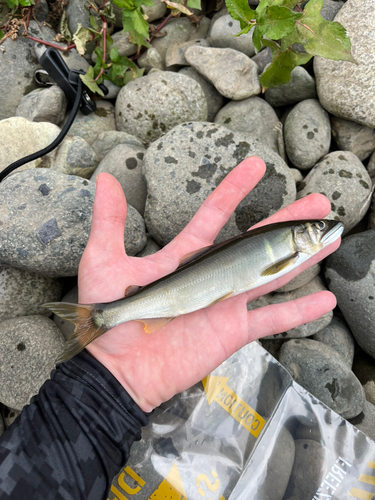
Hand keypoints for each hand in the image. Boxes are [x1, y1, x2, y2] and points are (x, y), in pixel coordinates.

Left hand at [81, 157, 339, 411]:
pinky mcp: (235, 330)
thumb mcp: (105, 261)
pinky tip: (326, 300)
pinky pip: (274, 319)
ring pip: (274, 272)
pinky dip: (300, 311)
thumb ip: (110, 221)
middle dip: (288, 219)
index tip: (256, 166)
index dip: (235, 190)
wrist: (120, 368)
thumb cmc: (111, 316)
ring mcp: (227, 302)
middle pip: (257, 240)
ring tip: (330, 236)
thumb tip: (106, 179)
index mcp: (187, 256)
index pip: (216, 215)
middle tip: (317, 200)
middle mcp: (213, 274)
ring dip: (302, 255)